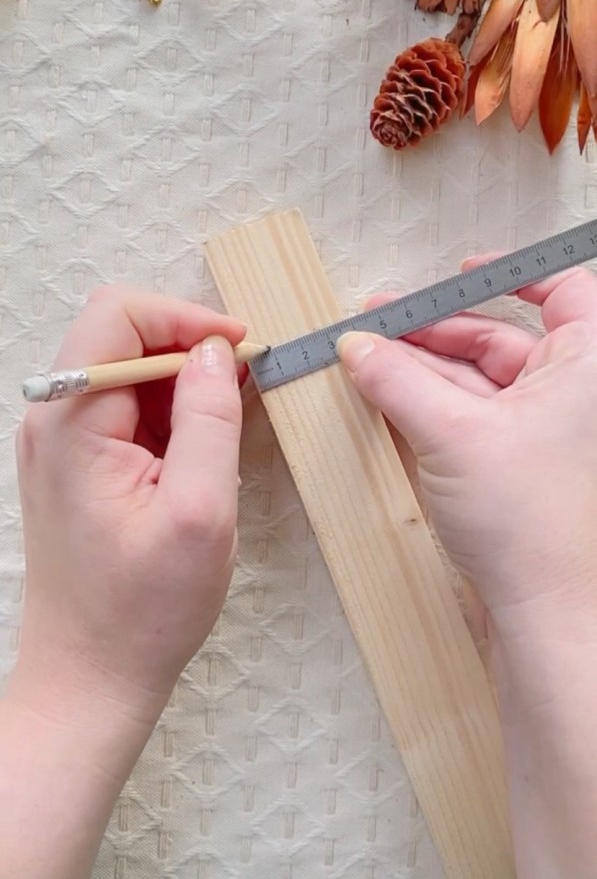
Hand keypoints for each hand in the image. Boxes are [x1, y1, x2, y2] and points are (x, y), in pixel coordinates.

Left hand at [13, 285, 245, 716]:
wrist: (91, 677)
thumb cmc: (143, 610)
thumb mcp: (199, 512)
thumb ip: (210, 419)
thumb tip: (217, 350)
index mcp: (72, 423)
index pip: (118, 316)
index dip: (185, 317)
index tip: (241, 347)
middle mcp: (54, 419)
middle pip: (120, 335)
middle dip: (187, 343)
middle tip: (244, 377)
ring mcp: (61, 441)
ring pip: (126, 369)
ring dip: (182, 378)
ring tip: (231, 413)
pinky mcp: (77, 462)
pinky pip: (126, 407)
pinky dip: (170, 408)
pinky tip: (203, 440)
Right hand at [338, 261, 596, 877]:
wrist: (547, 615)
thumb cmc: (532, 522)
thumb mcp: (452, 433)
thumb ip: (398, 380)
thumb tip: (358, 345)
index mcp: (586, 366)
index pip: (562, 291)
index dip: (512, 275)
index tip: (460, 273)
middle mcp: (573, 395)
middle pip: (503, 338)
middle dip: (436, 329)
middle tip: (377, 325)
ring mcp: (546, 434)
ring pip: (480, 381)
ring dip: (423, 369)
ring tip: (366, 362)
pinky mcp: (519, 468)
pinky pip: (472, 419)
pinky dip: (431, 406)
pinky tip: (388, 398)